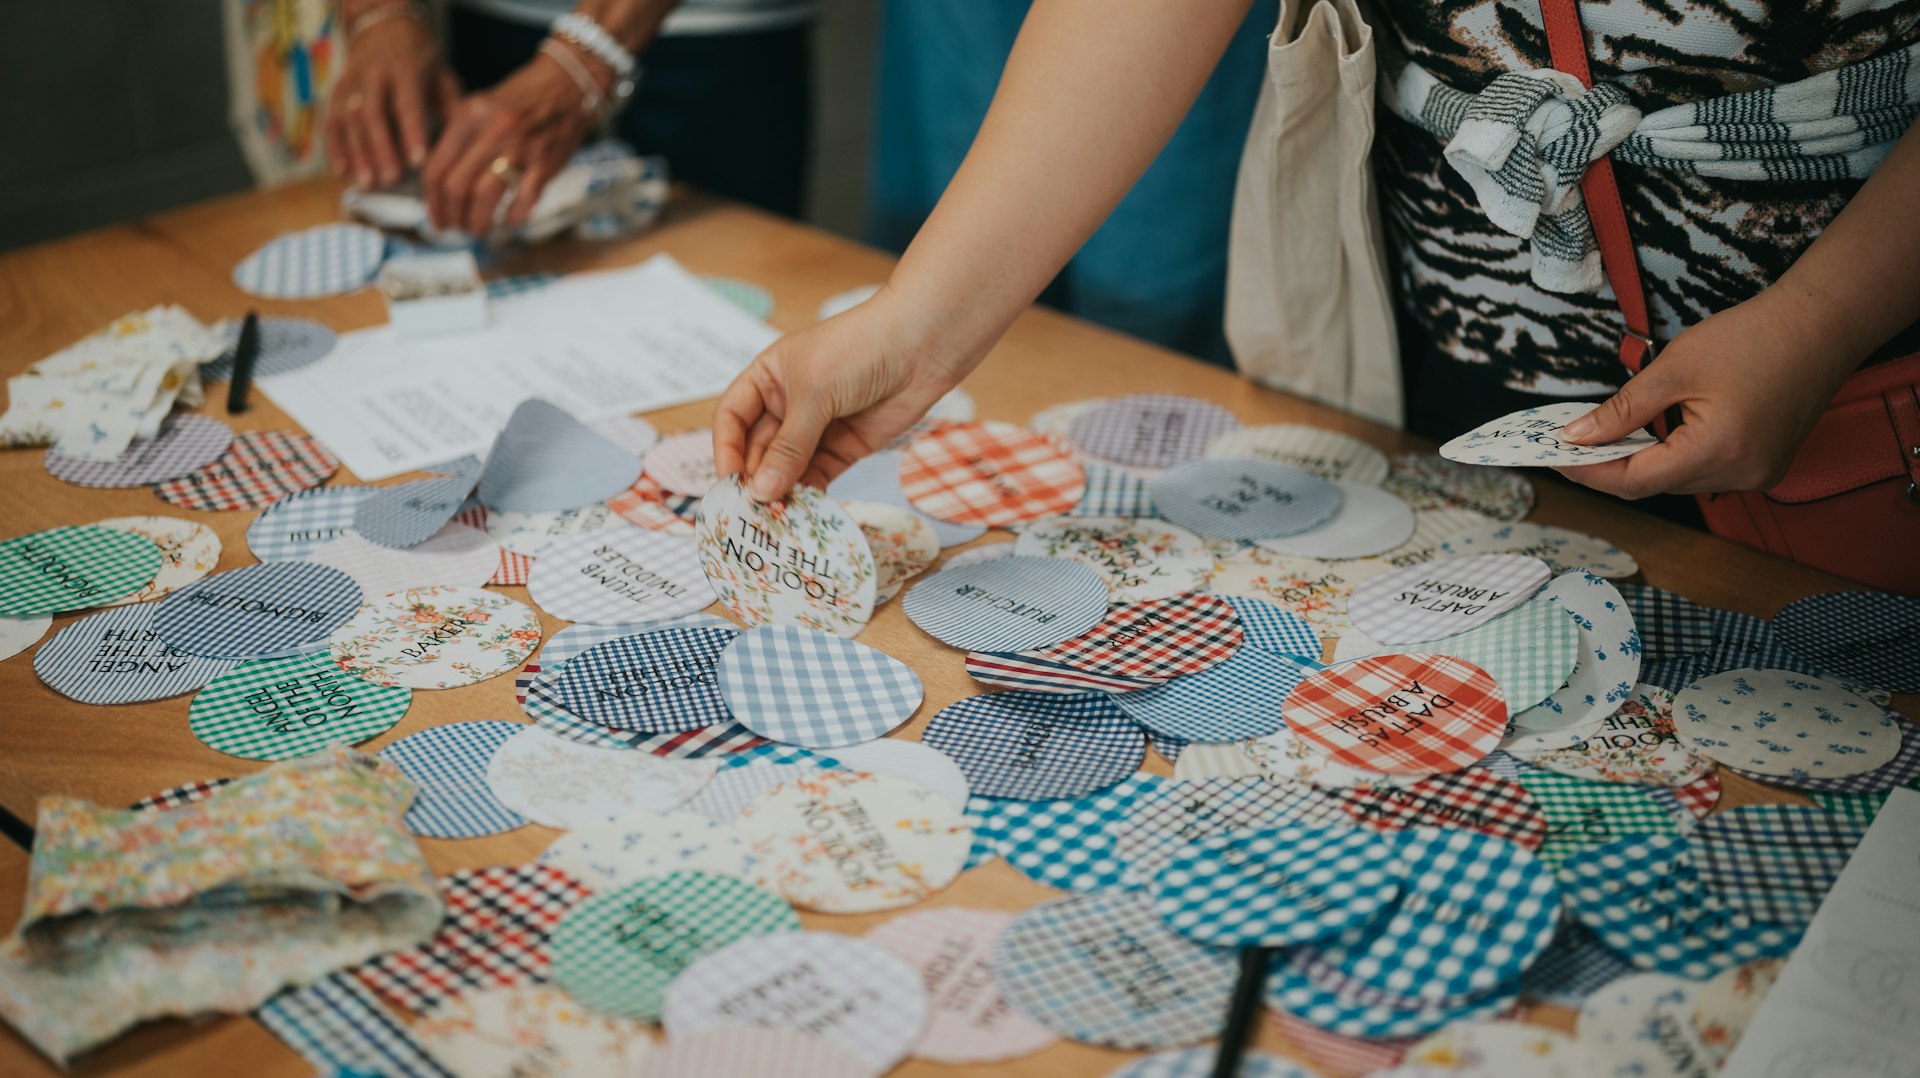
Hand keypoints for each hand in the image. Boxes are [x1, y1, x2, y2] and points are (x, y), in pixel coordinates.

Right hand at [325, 16, 458, 188]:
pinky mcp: (336, 91)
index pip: (407, 104)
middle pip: (372, 115)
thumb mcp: (442, 75)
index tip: (418, 162)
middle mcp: (373, 74)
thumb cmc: (421, 60)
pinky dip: (334, 147)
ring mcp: (351, 82)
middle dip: (381, 150)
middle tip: (391, 180)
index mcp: (405, 69)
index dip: (411, 134)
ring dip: (357, 154)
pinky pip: (330, 121)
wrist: (384, 28)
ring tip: (368, 183)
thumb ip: (452, 108)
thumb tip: (464, 146)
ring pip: (348, 120)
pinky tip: (342, 171)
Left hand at [421, 49, 601, 235]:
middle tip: (457, 228)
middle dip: (453, 217)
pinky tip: (511, 220)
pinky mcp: (545, 163)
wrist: (568, 85)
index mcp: (468, 117)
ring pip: (484, 196)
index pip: (436, 169)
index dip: (432, 202)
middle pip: (456, 187)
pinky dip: (514, 217)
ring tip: (479, 229)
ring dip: (478, 222)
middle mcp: (490, 132)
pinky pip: (523, 200)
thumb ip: (460, 139)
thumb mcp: (481, 108)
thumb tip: (441, 183)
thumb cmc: (522, 100)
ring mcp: (519, 148)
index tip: (437, 218)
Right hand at [713, 289, 969, 500]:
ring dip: (782, 491)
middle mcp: (787, 403)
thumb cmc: (857, 350)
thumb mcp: (813, 394)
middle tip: (754, 512)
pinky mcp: (845, 446)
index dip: (726, 450)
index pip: (732, 418)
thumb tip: (760, 492)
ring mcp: (817, 426)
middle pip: (759, 448)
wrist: (922, 344)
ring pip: (788, 466)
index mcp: (768, 377)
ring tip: (777, 518)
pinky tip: (804, 512)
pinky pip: (818, 475)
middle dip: (756, 478)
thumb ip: (787, 447)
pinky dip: (810, 493)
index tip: (729, 482)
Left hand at [1555, 289, 1856, 498]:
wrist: (1821, 325)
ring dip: (1639, 461)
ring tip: (1600, 437)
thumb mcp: (1675, 367)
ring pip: (1677, 480)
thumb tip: (1577, 436)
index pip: (1634, 481)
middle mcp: (1740, 474)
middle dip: (1608, 466)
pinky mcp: (1764, 466)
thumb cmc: (1753, 337)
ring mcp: (1757, 475)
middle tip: (1567, 443)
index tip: (1552, 455)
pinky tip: (1648, 434)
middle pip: (1654, 485)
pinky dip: (1671, 456)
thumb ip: (1622, 409)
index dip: (1588, 471)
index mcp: (1717, 451)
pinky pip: (1703, 471)